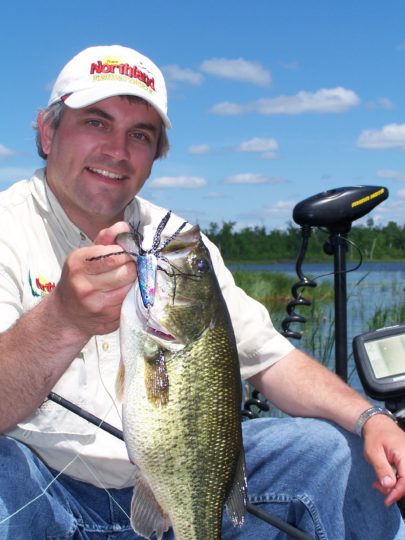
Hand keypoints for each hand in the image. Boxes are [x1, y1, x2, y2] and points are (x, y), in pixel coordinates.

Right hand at [51, 222, 135, 337]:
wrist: (67, 315)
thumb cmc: (80, 279)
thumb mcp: (86, 255)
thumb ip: (106, 239)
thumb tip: (125, 228)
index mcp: (78, 264)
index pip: (115, 255)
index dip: (127, 253)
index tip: (127, 253)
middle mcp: (85, 286)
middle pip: (127, 271)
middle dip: (133, 267)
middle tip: (129, 266)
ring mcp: (98, 305)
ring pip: (131, 287)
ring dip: (134, 281)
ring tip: (126, 279)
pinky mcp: (110, 319)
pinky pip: (131, 301)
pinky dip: (132, 295)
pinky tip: (124, 292)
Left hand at [363, 414, 404, 505]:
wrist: (378, 424)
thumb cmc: (375, 437)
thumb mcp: (373, 453)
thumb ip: (382, 469)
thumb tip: (389, 486)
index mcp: (404, 455)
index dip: (397, 492)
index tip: (387, 501)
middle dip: (394, 490)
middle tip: (377, 486)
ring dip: (394, 485)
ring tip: (378, 483)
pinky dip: (396, 480)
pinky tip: (384, 479)